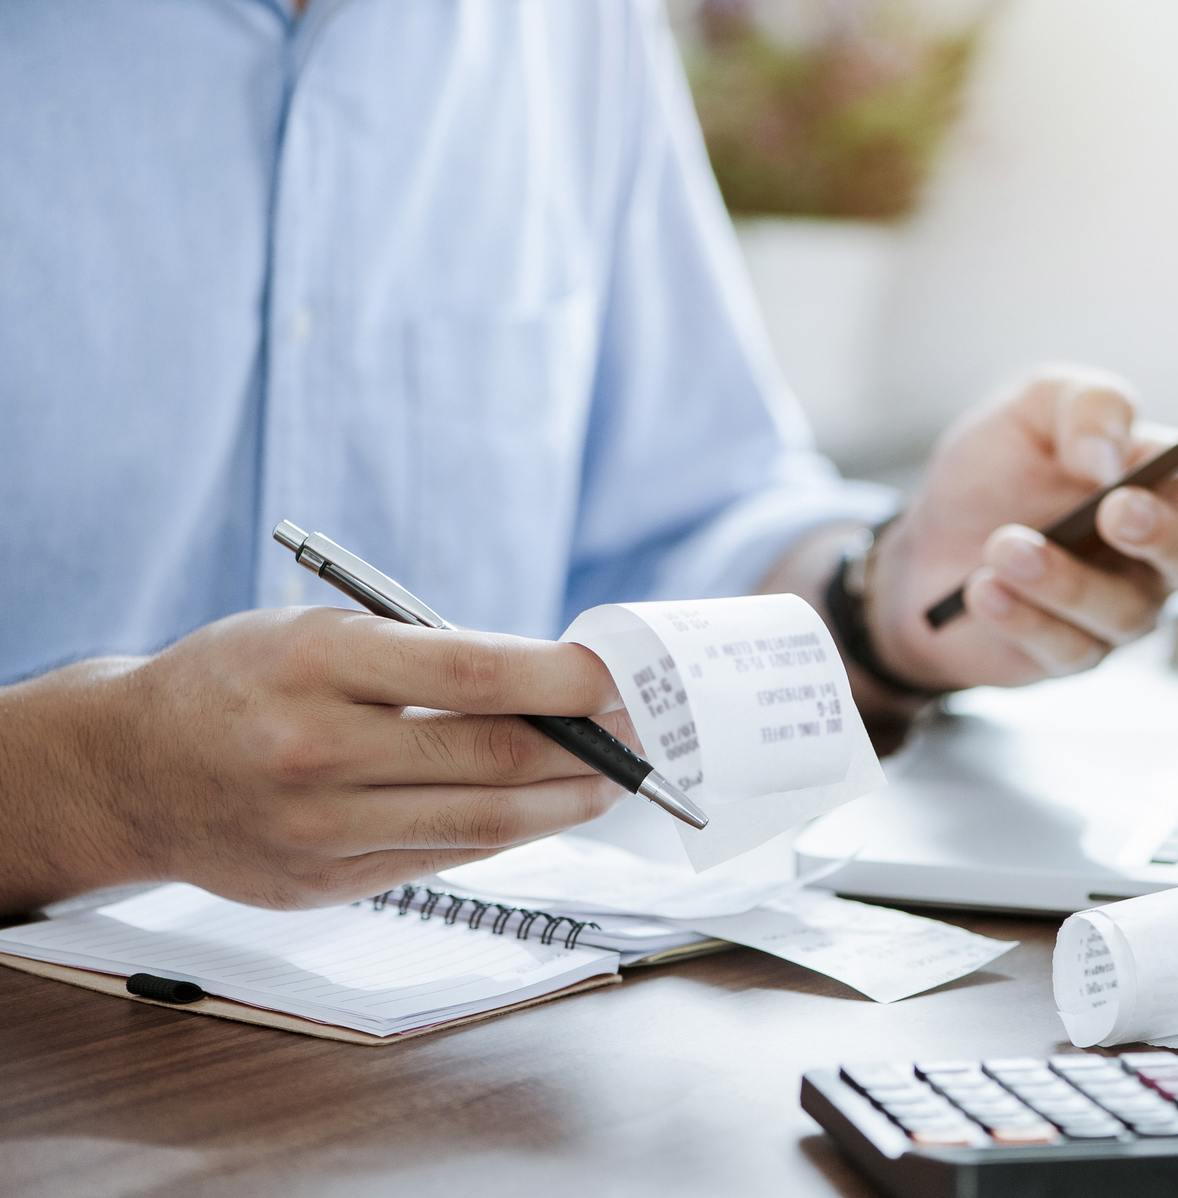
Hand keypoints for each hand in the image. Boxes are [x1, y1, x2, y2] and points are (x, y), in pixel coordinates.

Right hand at [0, 608, 627, 911]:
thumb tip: (553, 685)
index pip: (474, 674)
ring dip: (567, 802)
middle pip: (492, 758)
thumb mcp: (318, 634)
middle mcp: (314, 750)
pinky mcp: (323, 884)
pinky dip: (508, 834)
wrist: (126, 771)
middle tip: (640, 730)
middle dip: (587, 745)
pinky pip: (446, 859)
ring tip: (612, 780)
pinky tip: (543, 810)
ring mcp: (317, 829)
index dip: (564, 680)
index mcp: (315, 662)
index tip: (620, 676)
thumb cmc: (238, 682)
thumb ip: (425, 657)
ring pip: (483, 824)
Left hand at [867, 367, 1177, 691]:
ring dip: (1063, 578)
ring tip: (1004, 546)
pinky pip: (1067, 649)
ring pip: (1126, 610)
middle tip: (1116, 509)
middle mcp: (1156, 551)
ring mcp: (1120, 608)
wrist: (918, 548)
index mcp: (1165, 479)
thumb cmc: (992, 475)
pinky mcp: (1071, 654)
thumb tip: (1112, 453)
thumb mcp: (1030, 409)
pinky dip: (1024, 616)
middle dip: (1165, 532)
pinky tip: (985, 588)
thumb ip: (1085, 405)